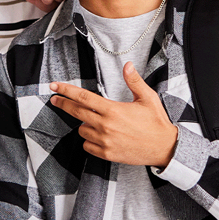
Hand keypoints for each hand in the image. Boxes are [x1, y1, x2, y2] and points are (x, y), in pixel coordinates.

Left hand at [51, 62, 177, 166]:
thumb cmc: (156, 122)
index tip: (55, 87)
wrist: (164, 148)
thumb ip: (134, 81)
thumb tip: (127, 65)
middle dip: (63, 104)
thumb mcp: (147, 98)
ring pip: (81, 130)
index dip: (66, 90)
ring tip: (96, 121)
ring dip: (84, 124)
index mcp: (113, 110)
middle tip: (55, 99)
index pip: (83, 97)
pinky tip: (99, 136)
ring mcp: (105, 141)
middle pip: (76, 112)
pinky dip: (89, 140)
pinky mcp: (106, 154)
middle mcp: (106, 126)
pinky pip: (87, 145)